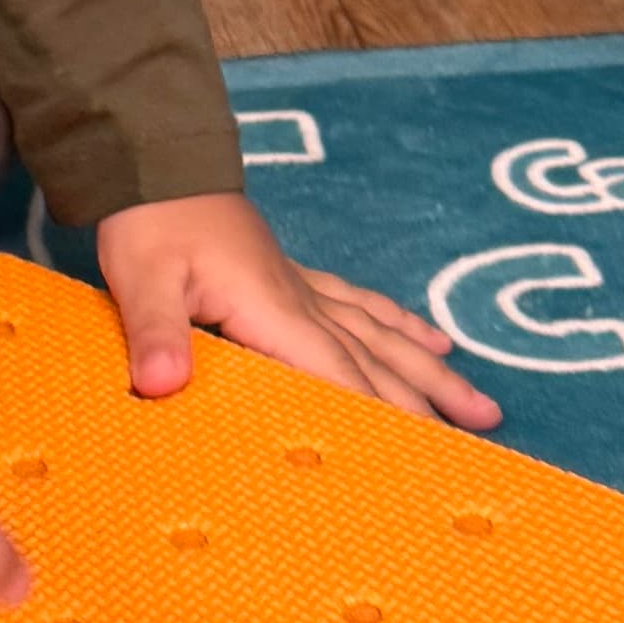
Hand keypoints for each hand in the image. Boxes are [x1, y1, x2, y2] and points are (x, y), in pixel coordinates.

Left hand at [93, 191, 498, 429]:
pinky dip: (399, 326)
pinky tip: (432, 338)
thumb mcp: (141, 279)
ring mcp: (305, 288)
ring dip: (433, 373)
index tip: (420, 461)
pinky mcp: (295, 276)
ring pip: (383, 337)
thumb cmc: (150, 222)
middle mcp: (303, 302)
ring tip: (482, 408)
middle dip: (429, 406)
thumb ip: (156, 333)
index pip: (338, 375)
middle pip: (378, 363)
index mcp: (273, 310)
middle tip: (482, 444)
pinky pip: (361, 306)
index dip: (379, 418)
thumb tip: (161, 385)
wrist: (157, 161)